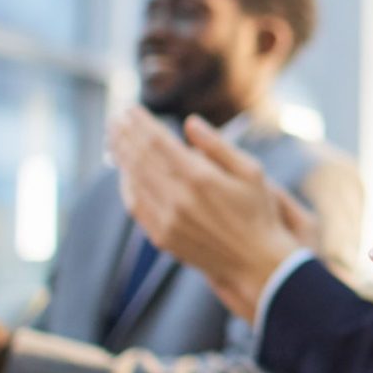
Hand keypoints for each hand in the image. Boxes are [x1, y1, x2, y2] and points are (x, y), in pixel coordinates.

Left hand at [106, 109, 299, 321]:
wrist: (256, 263)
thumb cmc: (258, 212)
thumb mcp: (251, 171)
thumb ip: (218, 146)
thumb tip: (189, 122)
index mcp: (200, 177)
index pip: (158, 142)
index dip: (141, 123)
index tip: (130, 109)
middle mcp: (178, 198)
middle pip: (140, 158)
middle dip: (125, 135)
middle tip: (115, 118)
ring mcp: (166, 220)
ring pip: (133, 181)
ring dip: (121, 157)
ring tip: (114, 138)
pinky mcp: (161, 237)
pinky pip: (135, 205)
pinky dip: (126, 185)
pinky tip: (125, 172)